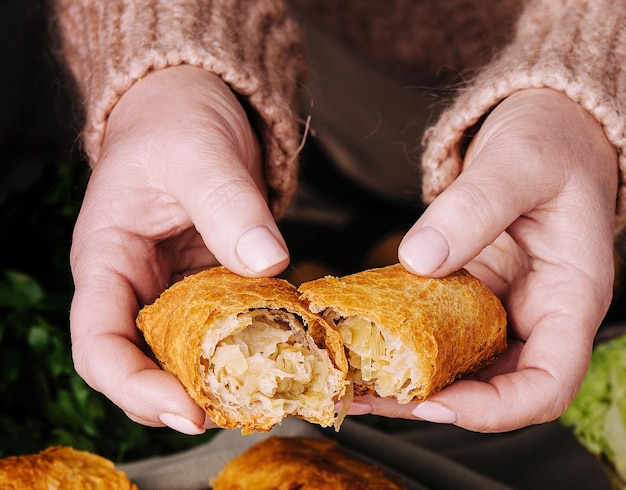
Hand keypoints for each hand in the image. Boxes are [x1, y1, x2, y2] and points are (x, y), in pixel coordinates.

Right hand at [69, 65, 288, 433]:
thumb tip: (270, 262)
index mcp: (106, 260)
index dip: (135, 388)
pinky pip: (224, 328)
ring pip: (186, 354)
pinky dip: (250, 346)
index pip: (99, 344)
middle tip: (244, 410)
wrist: (193, 106)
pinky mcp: (209, 284)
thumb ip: (230, 206)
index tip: (189, 412)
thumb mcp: (199, 154)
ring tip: (272, 392)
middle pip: (143, 365)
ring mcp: (174, 288)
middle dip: (185, 398)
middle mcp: (135, 286)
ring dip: (222, 379)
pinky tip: (286, 352)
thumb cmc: (177, 121)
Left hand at [352, 88, 617, 430]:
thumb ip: (473, 207)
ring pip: (459, 365)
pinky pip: (438, 329)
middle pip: (492, 387)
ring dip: (405, 380)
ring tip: (350, 381)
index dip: (494, 409)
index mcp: (569, 297)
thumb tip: (420, 258)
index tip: (435, 403)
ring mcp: (501, 306)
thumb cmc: (552, 143)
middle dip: (430, 401)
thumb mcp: (518, 163)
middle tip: (368, 396)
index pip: (547, 384)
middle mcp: (536, 313)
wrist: (545, 129)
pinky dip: (400, 342)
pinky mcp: (470, 292)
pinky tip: (359, 340)